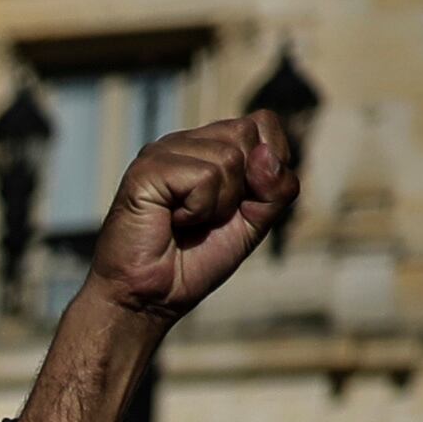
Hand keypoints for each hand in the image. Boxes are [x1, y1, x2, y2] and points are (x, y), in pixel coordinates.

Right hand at [83, 114, 298, 324]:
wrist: (149, 298)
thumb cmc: (194, 261)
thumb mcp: (255, 221)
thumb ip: (277, 186)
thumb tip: (264, 154)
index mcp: (207, 147)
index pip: (262, 123)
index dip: (268, 164)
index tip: (238, 204)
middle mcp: (183, 142)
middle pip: (247, 133)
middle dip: (242, 186)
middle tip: (207, 217)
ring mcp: (161, 153)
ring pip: (229, 157)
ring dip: (218, 204)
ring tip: (186, 222)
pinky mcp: (145, 170)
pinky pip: (203, 177)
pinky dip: (198, 210)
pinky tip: (172, 221)